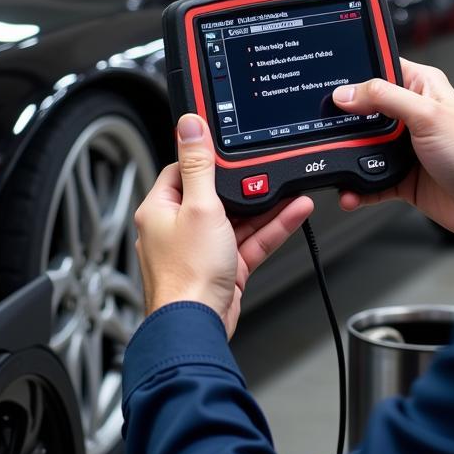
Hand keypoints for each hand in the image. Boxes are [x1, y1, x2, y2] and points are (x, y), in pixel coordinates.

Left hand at [134, 114, 313, 337]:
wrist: (197, 328)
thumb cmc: (187, 275)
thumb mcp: (200, 207)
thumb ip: (199, 165)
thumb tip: (188, 126)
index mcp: (160, 209)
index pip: (183, 170)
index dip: (208, 159)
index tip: (230, 149)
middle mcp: (177, 229)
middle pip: (215, 195)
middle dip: (246, 185)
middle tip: (268, 171)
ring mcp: (200, 250)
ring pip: (237, 219)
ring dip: (265, 207)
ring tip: (292, 190)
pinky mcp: (222, 268)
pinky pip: (249, 241)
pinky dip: (270, 229)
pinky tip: (293, 213)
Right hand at [331, 59, 453, 241]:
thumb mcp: (427, 115)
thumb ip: (385, 98)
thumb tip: (348, 92)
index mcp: (421, 87)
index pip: (380, 70)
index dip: (356, 76)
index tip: (332, 86)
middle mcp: (410, 114)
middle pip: (364, 112)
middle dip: (346, 123)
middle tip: (329, 129)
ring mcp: (405, 146)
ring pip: (364, 146)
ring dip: (349, 157)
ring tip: (338, 162)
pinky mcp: (402, 175)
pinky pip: (370, 178)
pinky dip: (358, 186)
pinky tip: (351, 189)